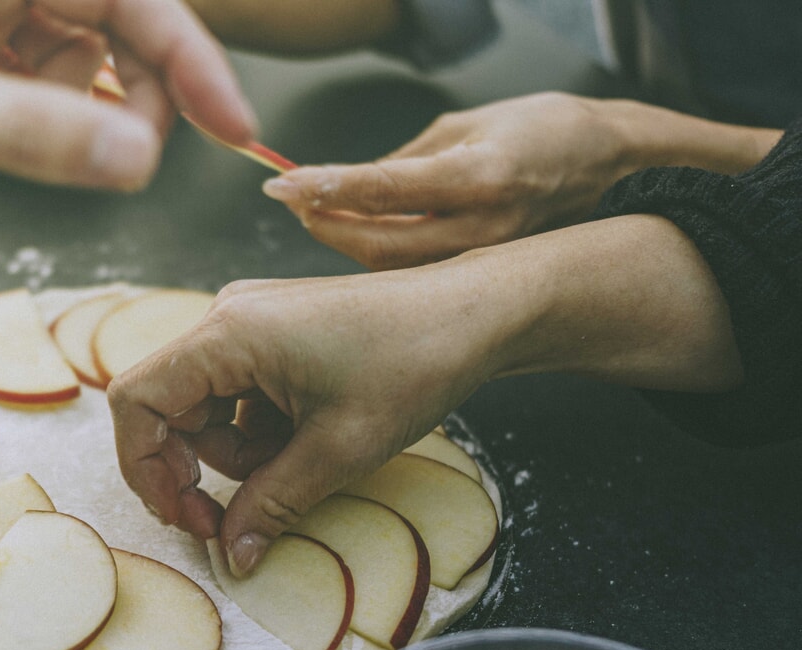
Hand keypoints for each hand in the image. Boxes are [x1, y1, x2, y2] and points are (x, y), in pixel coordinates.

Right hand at [107, 267, 500, 575]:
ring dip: (237, 455)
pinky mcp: (273, 333)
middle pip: (169, 408)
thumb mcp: (337, 451)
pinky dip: (261, 432)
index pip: (137, 401)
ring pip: (206, 408)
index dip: (146, 470)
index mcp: (228, 334)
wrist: (477, 314)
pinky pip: (238, 395)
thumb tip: (231, 559)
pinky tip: (308, 443)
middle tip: (231, 521)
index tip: (188, 518)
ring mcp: (250, 322)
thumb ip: (271, 505)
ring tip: (298, 469)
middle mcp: (226, 318)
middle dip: (196, 471)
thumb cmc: (414, 366)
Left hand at [261, 92, 635, 269]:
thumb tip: (350, 182)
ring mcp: (487, 260)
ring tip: (321, 217)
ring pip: (395, 269)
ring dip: (348, 245)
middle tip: (296, 202)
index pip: (383, 188)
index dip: (325, 188)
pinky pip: (419, 276)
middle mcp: (483, 227)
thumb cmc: (547, 132)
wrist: (617, 170)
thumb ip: (406, 157)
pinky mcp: (487, 277)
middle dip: (325, 227)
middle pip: (379, 245)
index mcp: (480, 175)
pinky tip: (363, 240)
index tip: (281, 184)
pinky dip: (382, 260)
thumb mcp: (470, 123)